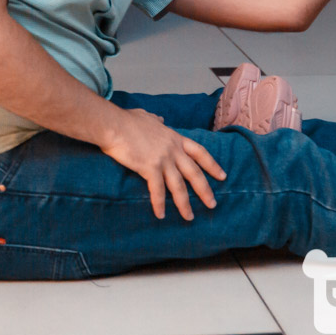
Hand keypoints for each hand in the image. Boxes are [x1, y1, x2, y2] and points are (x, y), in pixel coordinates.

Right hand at [100, 108, 224, 220]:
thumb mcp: (148, 117)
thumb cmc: (127, 120)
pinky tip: (160, 215)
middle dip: (205, 190)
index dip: (212, 165)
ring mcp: (163, 159)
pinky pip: (158, 190)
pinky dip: (159, 204)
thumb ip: (157, 121)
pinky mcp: (149, 168)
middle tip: (213, 204)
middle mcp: (173, 150)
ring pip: (179, 186)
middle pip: (195, 173)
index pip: (200, 153)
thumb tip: (161, 120)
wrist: (114, 125)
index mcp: (175, 138)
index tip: (222, 176)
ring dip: (185, 204)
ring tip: (190, 217)